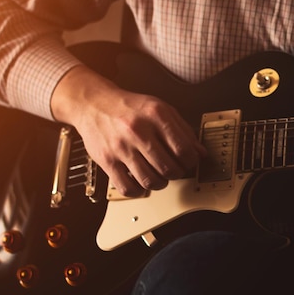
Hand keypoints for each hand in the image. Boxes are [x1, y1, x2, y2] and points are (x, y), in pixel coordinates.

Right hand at [51, 65, 205, 196]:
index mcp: (156, 115)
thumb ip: (183, 130)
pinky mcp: (107, 161)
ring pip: (150, 181)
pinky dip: (138, 191)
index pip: (184, 149)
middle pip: (169, 168)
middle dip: (177, 173)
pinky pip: (127, 188)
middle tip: (175, 169)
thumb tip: (200, 152)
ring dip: (160, 183)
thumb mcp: (161, 109)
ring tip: (159, 175)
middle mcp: (138, 131)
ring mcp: (121, 147)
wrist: (94, 104)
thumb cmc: (129, 107)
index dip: (191, 161)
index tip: (189, 162)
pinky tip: (141, 181)